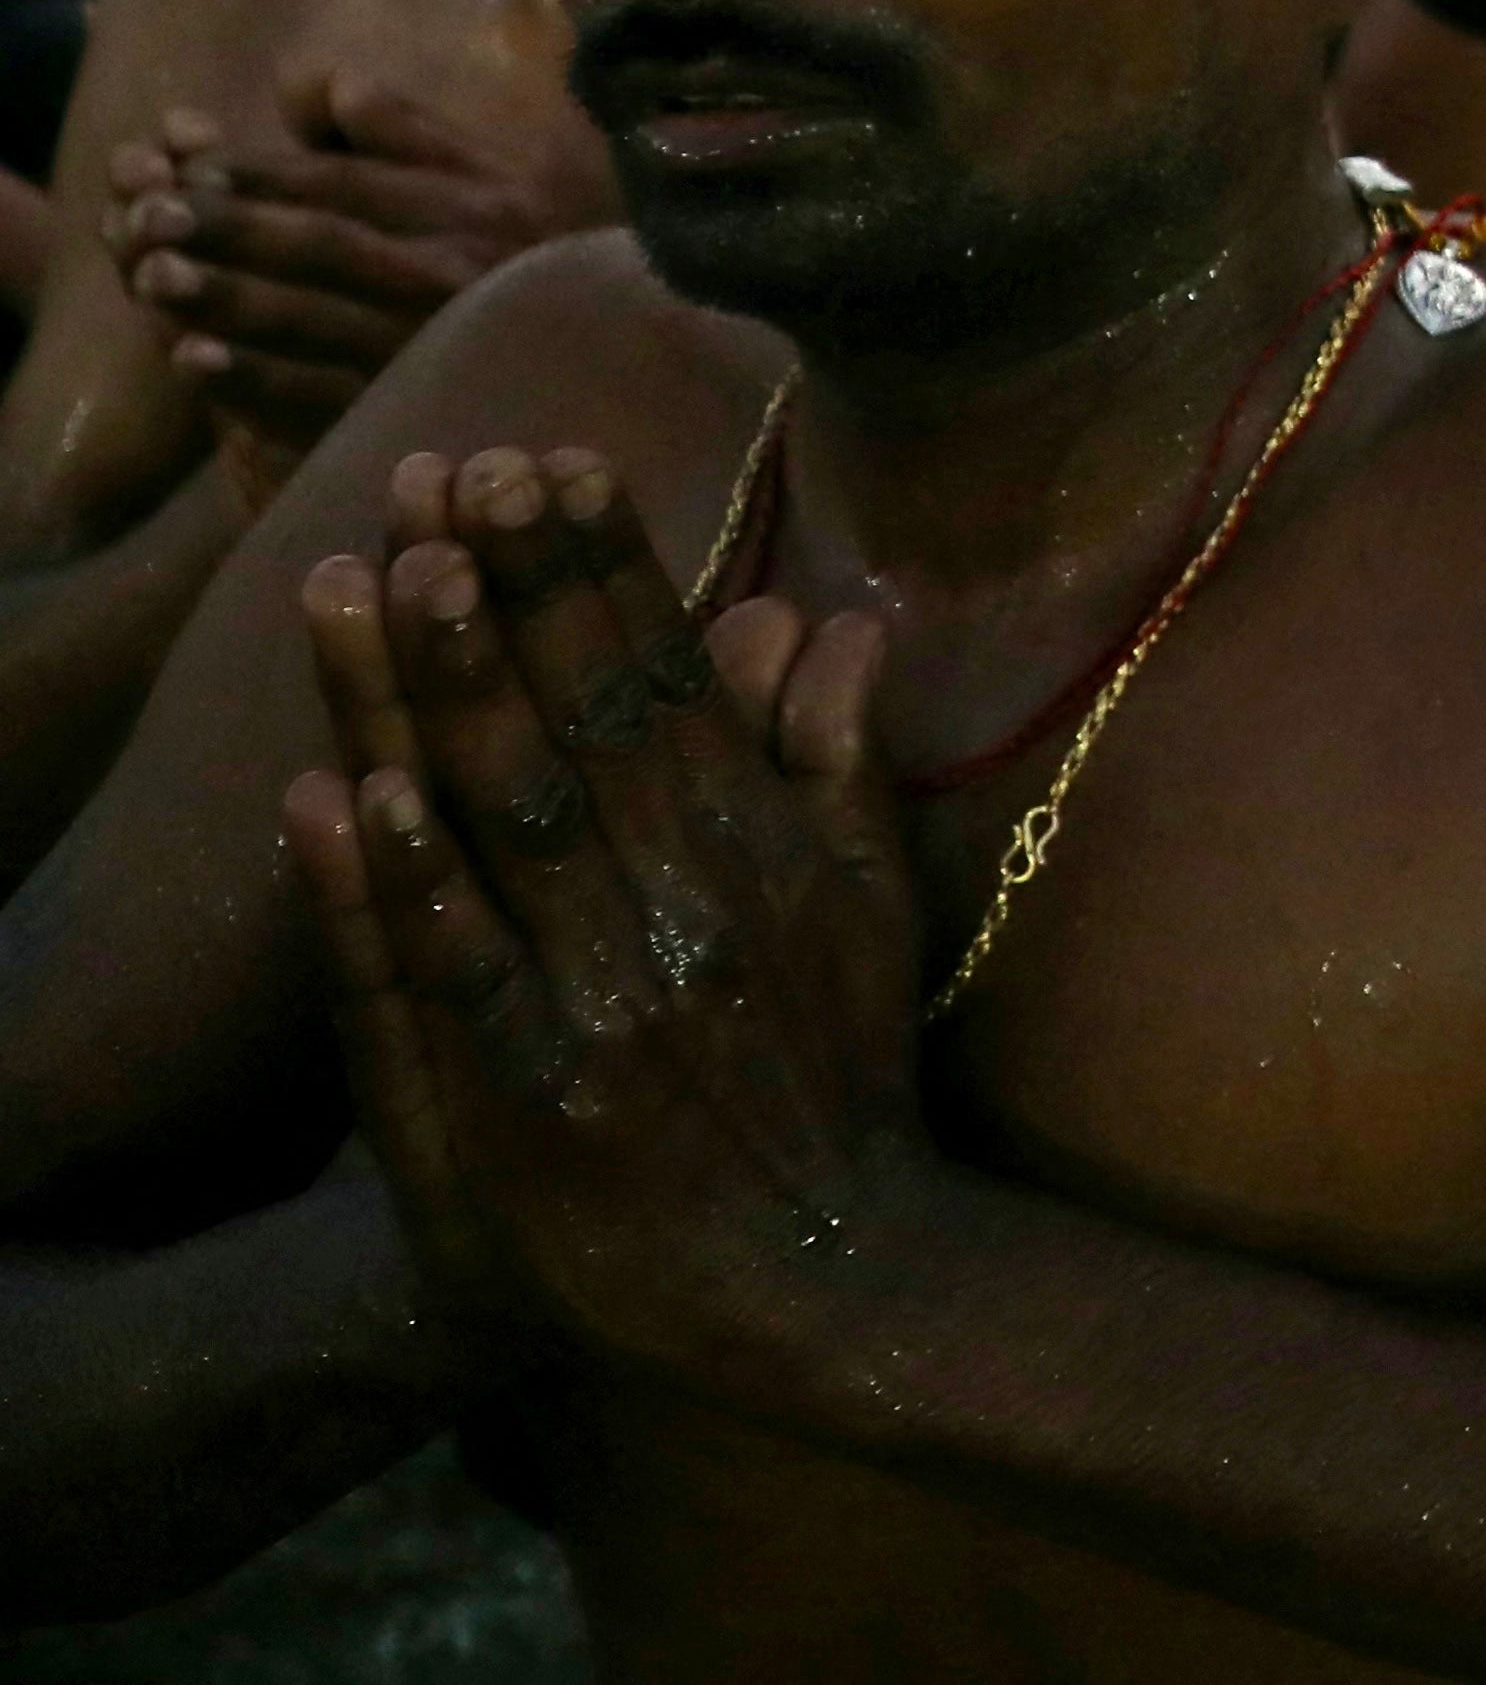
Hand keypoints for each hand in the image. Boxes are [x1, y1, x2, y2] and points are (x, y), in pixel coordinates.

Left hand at [126, 76, 554, 496]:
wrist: (614, 362)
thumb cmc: (530, 255)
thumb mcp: (489, 174)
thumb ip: (401, 128)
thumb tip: (311, 81)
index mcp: (468, 209)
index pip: (346, 186)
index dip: (258, 174)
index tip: (181, 163)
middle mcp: (450, 276)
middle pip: (321, 246)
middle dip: (228, 229)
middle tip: (147, 213)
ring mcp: (428, 350)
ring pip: (312, 320)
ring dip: (225, 299)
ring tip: (150, 277)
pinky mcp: (406, 415)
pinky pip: (322, 398)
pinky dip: (254, 380)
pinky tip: (194, 361)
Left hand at [282, 444, 935, 1392]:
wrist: (823, 1283)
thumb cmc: (841, 1083)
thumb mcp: (874, 908)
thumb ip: (838, 761)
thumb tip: (834, 617)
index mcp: (762, 852)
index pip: (670, 679)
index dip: (602, 569)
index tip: (548, 460)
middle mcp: (686, 911)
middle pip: (580, 725)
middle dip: (513, 592)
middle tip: (453, 468)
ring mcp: (604, 1007)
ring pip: (504, 827)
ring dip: (440, 698)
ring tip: (380, 574)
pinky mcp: (529, 1106)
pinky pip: (454, 981)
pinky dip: (403, 888)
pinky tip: (352, 795)